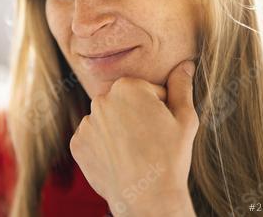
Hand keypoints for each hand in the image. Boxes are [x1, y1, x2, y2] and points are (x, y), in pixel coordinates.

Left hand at [70, 60, 198, 215]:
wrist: (147, 197)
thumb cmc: (170, 156)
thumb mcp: (185, 118)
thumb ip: (182, 87)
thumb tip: (185, 64)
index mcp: (127, 87)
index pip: (146, 91)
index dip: (159, 109)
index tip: (163, 127)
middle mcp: (100, 99)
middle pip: (124, 103)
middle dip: (136, 116)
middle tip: (149, 141)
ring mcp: (86, 122)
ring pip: (107, 121)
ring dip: (118, 131)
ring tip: (134, 152)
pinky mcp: (77, 143)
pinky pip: (93, 138)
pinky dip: (103, 146)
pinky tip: (118, 159)